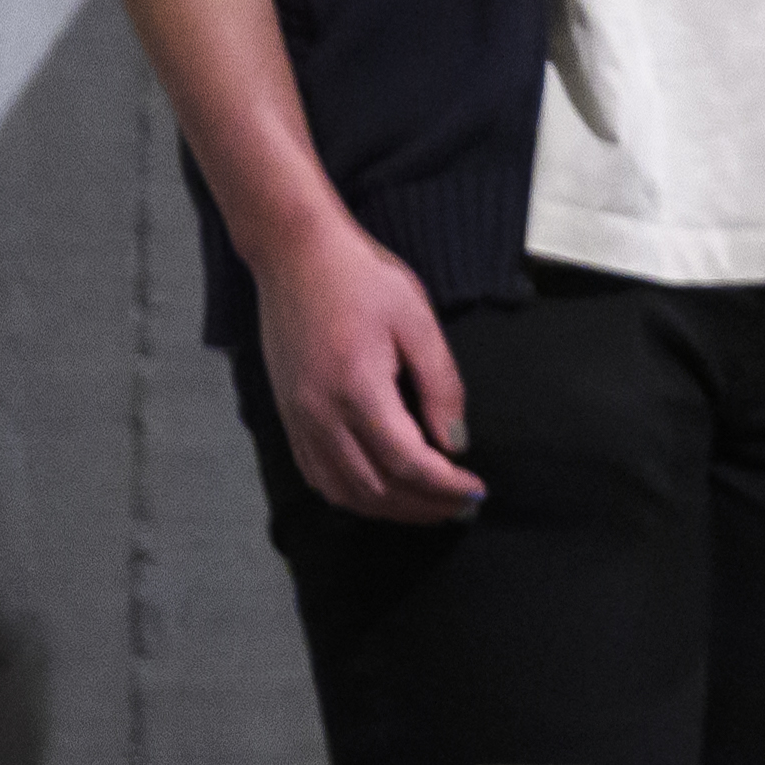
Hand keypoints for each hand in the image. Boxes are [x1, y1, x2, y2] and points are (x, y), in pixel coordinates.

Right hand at [246, 206, 480, 523]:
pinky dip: (353, 494)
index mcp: (356, 390)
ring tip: (430, 507)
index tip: (478, 490)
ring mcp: (297, 419)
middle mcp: (319, 415)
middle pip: (375, 489)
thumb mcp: (418, 321)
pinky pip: (317, 475)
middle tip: (463, 507)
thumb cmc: (363, 279)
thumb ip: (441, 386)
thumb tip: (456, 444)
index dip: (446, 487)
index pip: (407, 464)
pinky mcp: (286, 416)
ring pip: (342, 491)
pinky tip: (384, 491)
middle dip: (423, 507)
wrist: (295, 255)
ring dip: (389, 509)